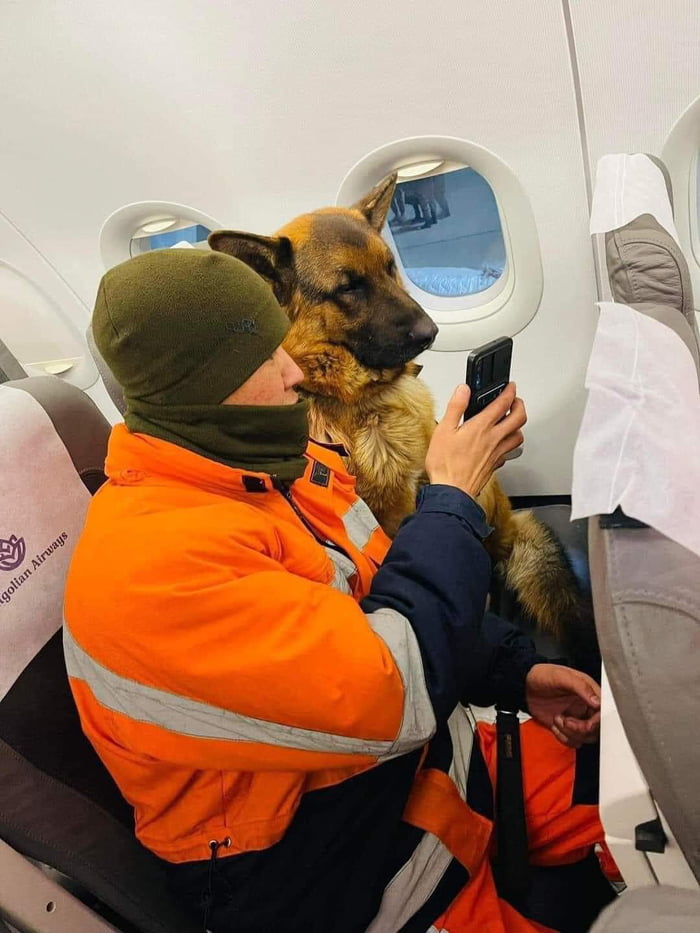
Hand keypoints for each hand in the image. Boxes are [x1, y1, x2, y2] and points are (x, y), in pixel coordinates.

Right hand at [425, 383, 526, 498]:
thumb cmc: (446, 464)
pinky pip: (509, 451)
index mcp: (482, 427)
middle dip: (520, 405)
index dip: (509, 391)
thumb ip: (456, 407)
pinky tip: (503, 444)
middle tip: (515, 401)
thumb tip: (463, 390)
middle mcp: (494, 439)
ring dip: (518, 426)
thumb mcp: (444, 430)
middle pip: (519, 418)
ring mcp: (497, 453)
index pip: (503, 403)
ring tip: (512, 421)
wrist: (452, 491)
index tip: (510, 386)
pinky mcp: (495, 465)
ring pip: (518, 436)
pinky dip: (510, 444)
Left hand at [525, 664, 600, 748]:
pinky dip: (563, 737)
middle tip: (567, 721)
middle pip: (596, 728)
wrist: (524, 685)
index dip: (598, 720)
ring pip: (585, 737)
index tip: (587, 722)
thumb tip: (597, 701)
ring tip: (558, 720)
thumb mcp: (561, 676)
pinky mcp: (566, 727)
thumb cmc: (543, 675)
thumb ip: (581, 687)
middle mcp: (585, 706)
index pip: (604, 712)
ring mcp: (576, 718)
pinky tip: (554, 725)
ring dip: (570, 733)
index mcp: (589, 692)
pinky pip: (572, 741)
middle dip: (581, 729)